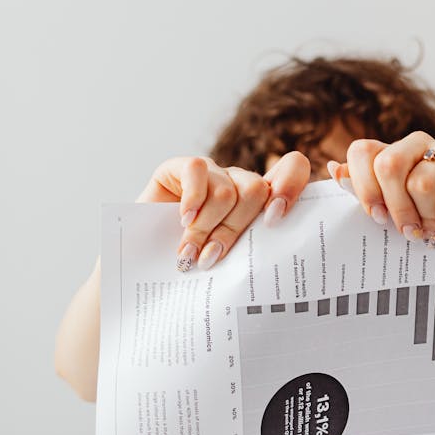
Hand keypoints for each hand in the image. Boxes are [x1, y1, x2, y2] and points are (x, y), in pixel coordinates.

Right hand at [137, 152, 311, 270]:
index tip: (274, 219)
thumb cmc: (192, 267)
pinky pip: (197, 171)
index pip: (291, 169)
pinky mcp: (179, 168)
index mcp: (260, 202)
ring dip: (206, 229)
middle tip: (211, 259)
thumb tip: (273, 265)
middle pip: (256, 191)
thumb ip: (251, 251)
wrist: (143, 265)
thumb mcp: (229, 261)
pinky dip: (193, 200)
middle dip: (233, 230)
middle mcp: (239, 183)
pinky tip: (183, 221)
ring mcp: (211, 173)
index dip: (290, 187)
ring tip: (189, 254)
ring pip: (227, 191)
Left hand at [327, 132, 434, 244]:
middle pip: (389, 164)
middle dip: (396, 207)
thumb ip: (363, 193)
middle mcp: (418, 145)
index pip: (362, 152)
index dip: (363, 187)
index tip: (376, 219)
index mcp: (391, 154)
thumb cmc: (430, 226)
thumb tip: (334, 170)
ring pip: (422, 180)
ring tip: (433, 233)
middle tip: (407, 233)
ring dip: (427, 216)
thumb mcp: (393, 215)